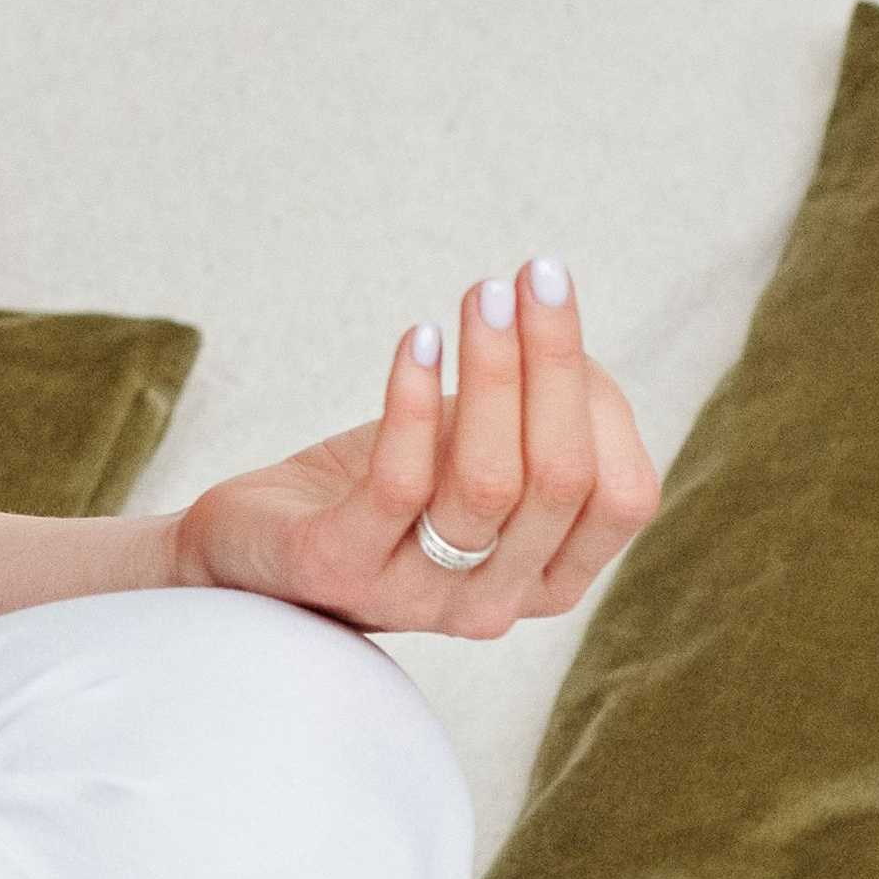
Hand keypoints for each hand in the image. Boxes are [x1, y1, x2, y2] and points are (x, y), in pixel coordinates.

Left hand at [163, 252, 658, 642]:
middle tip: (537, 275)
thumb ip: (540, 418)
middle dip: (553, 362)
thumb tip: (567, 345)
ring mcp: (418, 597)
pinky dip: (413, 400)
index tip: (559, 305)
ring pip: (487, 480)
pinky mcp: (342, 569)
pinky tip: (418, 340)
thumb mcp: (479, 451)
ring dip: (492, 369)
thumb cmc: (388, 485)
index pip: (623, 499)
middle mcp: (495, 604)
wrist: (255, 544)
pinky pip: (399, 483)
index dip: (603, 401)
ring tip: (483, 293)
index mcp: (548, 581)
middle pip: (560, 479)